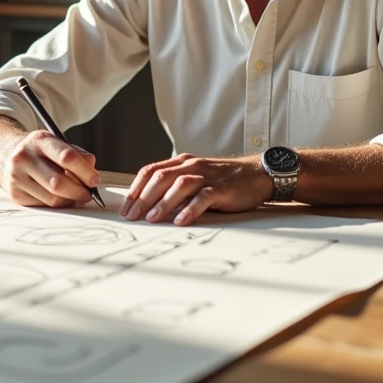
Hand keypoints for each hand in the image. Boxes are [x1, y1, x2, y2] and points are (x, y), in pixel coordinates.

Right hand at [0, 130, 99, 207]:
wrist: (7, 155)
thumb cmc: (41, 151)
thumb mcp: (57, 144)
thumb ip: (76, 154)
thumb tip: (92, 167)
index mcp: (39, 140)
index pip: (66, 156)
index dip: (85, 171)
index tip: (95, 180)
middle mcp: (24, 157)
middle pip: (58, 183)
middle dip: (79, 191)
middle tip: (88, 194)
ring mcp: (17, 176)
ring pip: (52, 198)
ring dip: (69, 201)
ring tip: (76, 196)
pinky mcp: (15, 194)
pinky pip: (43, 206)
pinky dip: (57, 205)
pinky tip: (60, 198)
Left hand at [120, 153, 271, 225]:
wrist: (256, 174)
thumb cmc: (223, 180)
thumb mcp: (195, 179)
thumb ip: (175, 187)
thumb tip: (149, 207)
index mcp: (182, 162)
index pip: (151, 171)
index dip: (136, 188)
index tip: (126, 207)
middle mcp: (191, 165)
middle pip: (161, 178)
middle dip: (143, 197)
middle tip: (132, 216)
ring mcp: (207, 176)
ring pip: (180, 185)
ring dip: (163, 202)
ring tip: (152, 218)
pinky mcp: (222, 188)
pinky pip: (203, 197)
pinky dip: (190, 209)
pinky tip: (181, 220)